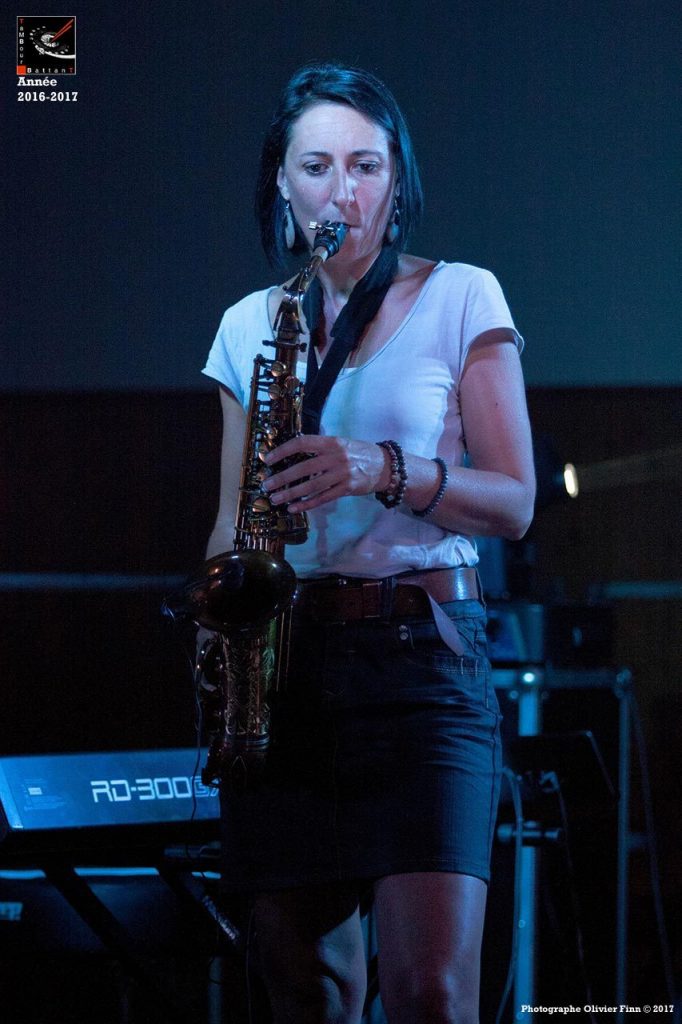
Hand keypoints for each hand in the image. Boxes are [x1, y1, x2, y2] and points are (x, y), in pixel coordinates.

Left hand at [262, 435, 390, 511]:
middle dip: (282, 478)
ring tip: (276, 499)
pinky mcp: (347, 489)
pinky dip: (307, 504)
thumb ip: (320, 447)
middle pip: (303, 468)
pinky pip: (323, 498)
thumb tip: (294, 452)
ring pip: (311, 486)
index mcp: (331, 442)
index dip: (283, 450)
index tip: (267, 459)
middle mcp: (336, 457)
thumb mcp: (340, 443)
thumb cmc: (359, 453)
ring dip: (291, 494)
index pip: (302, 443)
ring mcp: (342, 474)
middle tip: (267, 485)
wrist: (386, 466)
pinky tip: (294, 508)